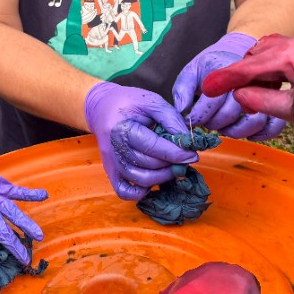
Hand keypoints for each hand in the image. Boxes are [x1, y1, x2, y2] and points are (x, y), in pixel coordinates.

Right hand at [83, 81, 197, 201]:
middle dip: (172, 164)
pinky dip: (141, 192)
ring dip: (162, 177)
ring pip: (140, 180)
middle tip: (185, 159)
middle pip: (148, 164)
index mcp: (122, 128)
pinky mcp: (110, 171)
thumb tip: (188, 141)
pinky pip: (124, 191)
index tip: (192, 154)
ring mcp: (111, 162)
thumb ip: (171, 119)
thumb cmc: (128, 102)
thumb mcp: (152, 102)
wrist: (101, 107)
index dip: (175, 153)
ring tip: (173, 167)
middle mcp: (114, 148)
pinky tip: (153, 180)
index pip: (152, 146)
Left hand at [171, 33, 285, 140]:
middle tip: (208, 122)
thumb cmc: (212, 67)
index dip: (200, 114)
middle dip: (215, 123)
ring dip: (235, 131)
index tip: (192, 120)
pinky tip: (245, 133)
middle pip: (233, 112)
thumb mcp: (192, 71)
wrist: (236, 56)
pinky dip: (259, 135)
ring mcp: (266, 92)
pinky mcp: (275, 104)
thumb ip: (183, 89)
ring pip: (254, 122)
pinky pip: (274, 126)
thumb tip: (182, 109)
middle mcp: (250, 80)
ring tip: (223, 127)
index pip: (214, 98)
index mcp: (227, 70)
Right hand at [200, 34, 293, 122]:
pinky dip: (269, 68)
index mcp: (290, 57)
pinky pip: (279, 54)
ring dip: (255, 71)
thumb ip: (266, 101)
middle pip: (255, 55)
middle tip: (231, 96)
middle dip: (240, 73)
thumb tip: (240, 96)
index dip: (225, 78)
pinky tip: (271, 87)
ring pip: (266, 53)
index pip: (249, 67)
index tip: (207, 88)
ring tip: (251, 95)